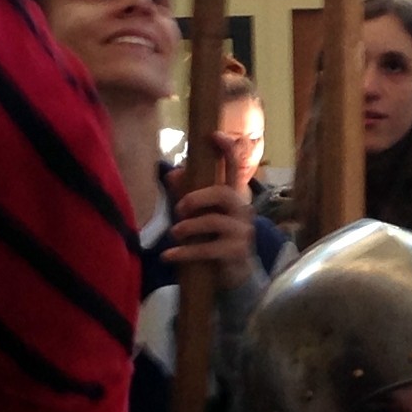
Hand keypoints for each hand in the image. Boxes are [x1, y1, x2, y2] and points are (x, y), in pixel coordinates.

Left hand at [162, 132, 255, 289]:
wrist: (235, 277)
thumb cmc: (216, 240)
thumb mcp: (200, 216)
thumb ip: (187, 195)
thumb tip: (171, 173)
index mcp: (234, 197)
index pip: (234, 169)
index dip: (227, 150)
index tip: (215, 135)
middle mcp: (242, 210)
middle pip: (224, 193)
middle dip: (197, 198)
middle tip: (179, 208)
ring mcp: (242, 231)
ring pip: (215, 221)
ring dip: (189, 227)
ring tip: (174, 233)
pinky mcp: (236, 252)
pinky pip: (208, 248)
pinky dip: (184, 252)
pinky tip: (169, 256)